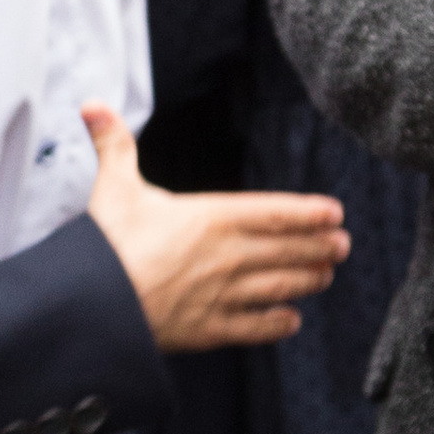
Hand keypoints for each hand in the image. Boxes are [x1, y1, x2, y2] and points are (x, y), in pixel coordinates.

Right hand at [83, 104, 346, 351]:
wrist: (90, 303)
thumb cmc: (105, 241)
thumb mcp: (113, 186)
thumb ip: (114, 146)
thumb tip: (91, 103)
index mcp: (213, 217)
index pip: (276, 212)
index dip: (310, 213)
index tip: (335, 213)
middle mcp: (228, 256)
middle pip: (288, 250)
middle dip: (319, 247)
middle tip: (343, 246)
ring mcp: (222, 296)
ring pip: (280, 287)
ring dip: (308, 281)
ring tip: (325, 276)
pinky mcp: (209, 331)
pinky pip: (256, 328)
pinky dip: (278, 324)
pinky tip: (291, 320)